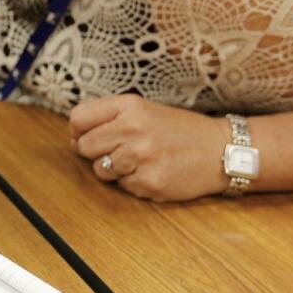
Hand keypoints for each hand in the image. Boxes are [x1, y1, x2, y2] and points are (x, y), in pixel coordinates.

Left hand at [69, 94, 230, 201]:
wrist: (220, 150)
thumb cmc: (178, 129)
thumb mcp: (143, 110)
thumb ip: (107, 118)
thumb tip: (72, 140)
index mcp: (128, 106)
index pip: (78, 118)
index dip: (79, 130)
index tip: (90, 135)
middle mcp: (132, 128)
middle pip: (83, 146)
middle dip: (95, 151)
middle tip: (120, 149)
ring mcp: (141, 157)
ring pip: (100, 169)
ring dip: (114, 169)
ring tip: (139, 160)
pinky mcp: (149, 182)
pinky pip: (122, 186)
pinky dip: (132, 182)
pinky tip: (152, 171)